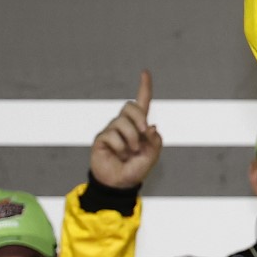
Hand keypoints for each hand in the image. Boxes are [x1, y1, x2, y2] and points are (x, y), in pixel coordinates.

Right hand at [90, 70, 162, 189]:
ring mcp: (111, 130)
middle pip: (130, 106)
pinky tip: (119, 155)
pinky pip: (112, 135)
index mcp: (139, 125)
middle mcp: (124, 124)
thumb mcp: (153, 154)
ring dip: (131, 139)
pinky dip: (120, 147)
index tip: (145, 72)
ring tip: (130, 152)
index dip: (144, 87)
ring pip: (122, 122)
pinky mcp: (101, 139)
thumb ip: (155, 140)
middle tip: (144, 133)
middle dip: (139, 118)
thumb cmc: (136, 168)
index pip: (142, 102)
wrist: (120, 184)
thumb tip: (151, 126)